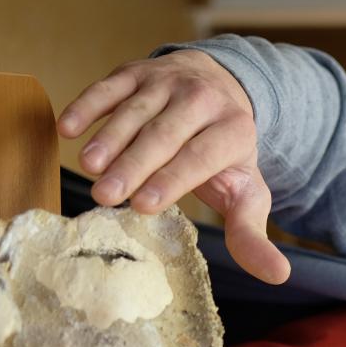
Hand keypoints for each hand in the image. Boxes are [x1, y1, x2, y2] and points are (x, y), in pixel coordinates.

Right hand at [57, 49, 291, 284]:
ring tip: (88, 168)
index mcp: (234, 131)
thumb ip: (253, 234)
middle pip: (164, 134)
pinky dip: (87, 104)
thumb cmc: (226, 155)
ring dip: (109, 138)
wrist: (218, 88)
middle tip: (106, 196)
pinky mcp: (136, 70)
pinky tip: (67, 128)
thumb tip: (278, 276)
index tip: (144, 206)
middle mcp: (202, 99)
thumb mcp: (247, 193)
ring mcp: (167, 81)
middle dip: (134, 165)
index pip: (200, 156)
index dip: (172, 179)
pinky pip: (109, 86)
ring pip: (135, 110)